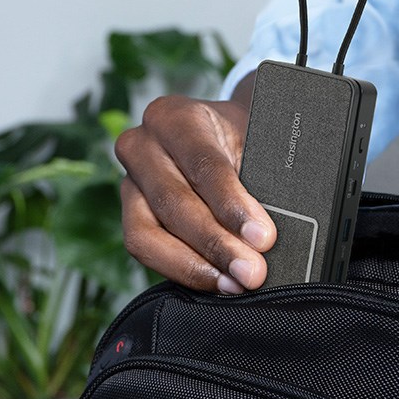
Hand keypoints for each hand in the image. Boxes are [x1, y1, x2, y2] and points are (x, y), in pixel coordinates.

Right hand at [115, 94, 275, 292]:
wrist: (229, 140)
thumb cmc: (246, 141)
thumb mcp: (258, 146)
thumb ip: (262, 181)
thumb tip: (268, 234)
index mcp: (175, 117)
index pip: (203, 164)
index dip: (233, 205)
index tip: (262, 237)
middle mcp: (142, 144)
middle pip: (174, 202)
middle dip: (217, 243)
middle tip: (252, 271)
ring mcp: (129, 181)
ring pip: (148, 233)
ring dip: (195, 264)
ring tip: (235, 282)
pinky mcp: (130, 214)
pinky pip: (145, 249)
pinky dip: (182, 270)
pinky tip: (217, 281)